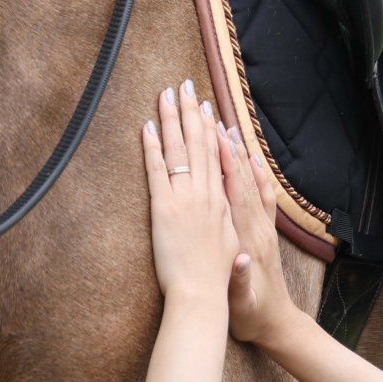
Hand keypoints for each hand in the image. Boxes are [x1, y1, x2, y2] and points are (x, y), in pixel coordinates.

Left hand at [142, 82, 237, 306]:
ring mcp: (185, 198)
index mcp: (221, 200)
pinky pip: (156, 170)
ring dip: (172, 119)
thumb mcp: (234, 242)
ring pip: (179, 149)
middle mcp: (205, 193)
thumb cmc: (218, 277)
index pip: (216, 155)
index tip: (207, 106)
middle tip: (186, 86)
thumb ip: (229, 216)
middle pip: (198, 143)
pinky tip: (148, 126)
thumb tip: (229, 199)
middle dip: (192, 111)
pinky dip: (152, 147)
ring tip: (167, 94)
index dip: (211, 128)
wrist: (203, 295)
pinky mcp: (164, 208)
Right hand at [216, 127, 295, 350]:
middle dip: (227, 148)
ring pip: (250, 183)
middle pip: (241, 179)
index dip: (225, 164)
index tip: (213, 135)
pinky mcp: (266, 233)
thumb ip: (237, 282)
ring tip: (227, 127)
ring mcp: (264, 229)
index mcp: (247, 241)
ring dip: (238, 155)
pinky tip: (251, 157)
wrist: (278, 326)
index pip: (235, 194)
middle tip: (213, 118)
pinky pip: (262, 196)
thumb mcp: (241, 305)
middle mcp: (257, 228)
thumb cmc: (252, 317)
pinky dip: (256, 174)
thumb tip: (236, 262)